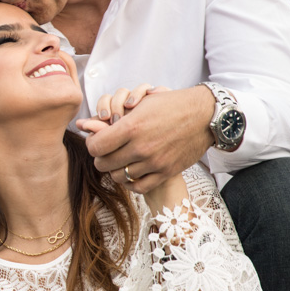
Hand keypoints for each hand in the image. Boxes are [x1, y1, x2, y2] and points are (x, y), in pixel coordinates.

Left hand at [75, 84, 214, 192]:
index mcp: (131, 127)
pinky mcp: (166, 172)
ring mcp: (154, 162)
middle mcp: (141, 147)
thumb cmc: (170, 105)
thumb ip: (114, 116)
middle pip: (104, 164)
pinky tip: (131, 172)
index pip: (95, 146)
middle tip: (105, 152)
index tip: (95, 141)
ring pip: (119, 176)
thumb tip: (84, 124)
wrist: (205, 116)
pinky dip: (130, 182)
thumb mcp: (141, 104)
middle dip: (100, 158)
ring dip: (115, 169)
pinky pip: (138, 186)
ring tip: (118, 161)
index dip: (91, 144)